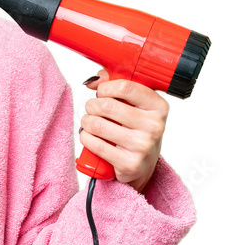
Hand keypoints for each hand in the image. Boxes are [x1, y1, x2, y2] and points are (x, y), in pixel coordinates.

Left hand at [79, 69, 168, 192]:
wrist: (142, 164)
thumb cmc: (135, 130)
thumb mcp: (134, 105)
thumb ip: (116, 86)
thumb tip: (95, 79)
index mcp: (159, 107)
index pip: (126, 87)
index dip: (106, 87)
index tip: (101, 92)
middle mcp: (154, 126)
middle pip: (107, 106)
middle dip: (92, 105)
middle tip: (92, 109)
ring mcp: (143, 146)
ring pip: (98, 125)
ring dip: (86, 121)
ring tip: (89, 123)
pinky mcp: (130, 164)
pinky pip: (96, 144)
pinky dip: (86, 138)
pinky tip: (89, 136)